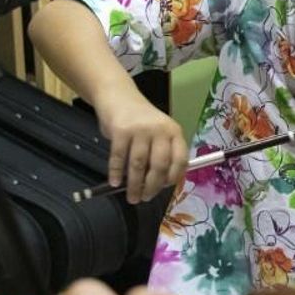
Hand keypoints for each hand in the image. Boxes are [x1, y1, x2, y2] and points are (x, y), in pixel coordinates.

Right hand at [96, 87, 187, 204]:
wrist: (119, 96)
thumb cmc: (141, 120)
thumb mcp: (160, 131)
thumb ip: (164, 152)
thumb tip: (161, 183)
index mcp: (174, 132)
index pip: (180, 159)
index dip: (173, 177)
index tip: (164, 188)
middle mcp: (160, 130)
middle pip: (159, 165)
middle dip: (152, 187)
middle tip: (145, 198)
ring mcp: (140, 129)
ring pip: (138, 164)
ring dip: (134, 185)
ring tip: (132, 197)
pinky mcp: (120, 130)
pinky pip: (118, 157)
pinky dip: (116, 173)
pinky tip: (114, 182)